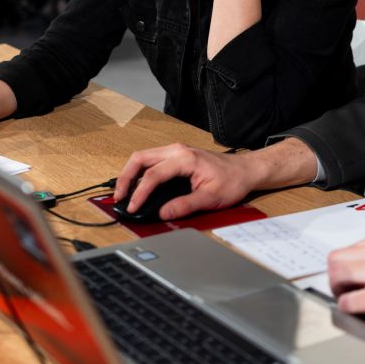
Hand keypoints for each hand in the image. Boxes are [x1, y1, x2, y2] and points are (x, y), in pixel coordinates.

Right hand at [110, 143, 257, 220]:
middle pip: (140, 159)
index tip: (132, 207)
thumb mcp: (211, 198)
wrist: (245, 170)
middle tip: (119, 197)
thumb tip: (164, 213)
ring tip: (124, 192)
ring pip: (143, 157)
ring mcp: (176, 150)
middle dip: (125, 178)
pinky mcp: (177, 155)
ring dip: (131, 173)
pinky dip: (140, 171)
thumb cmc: (232, 181)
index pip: (154, 176)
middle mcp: (177, 150)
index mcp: (185, 159)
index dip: (140, 193)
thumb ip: (185, 205)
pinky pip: (151, 159)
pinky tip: (138, 185)